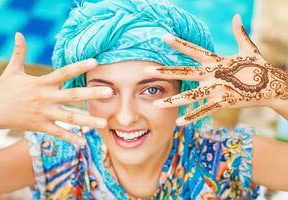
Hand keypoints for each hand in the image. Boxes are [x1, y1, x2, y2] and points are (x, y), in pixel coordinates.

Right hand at [0, 33, 112, 144]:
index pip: (63, 72)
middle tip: (110, 92)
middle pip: (72, 96)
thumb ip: (19, 53)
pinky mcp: (40, 126)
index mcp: (42, 83)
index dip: (78, 67)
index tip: (95, 62)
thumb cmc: (4, 89)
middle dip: (91, 94)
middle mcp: (45, 98)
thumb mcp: (12, 70)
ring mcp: (44, 114)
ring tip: (104, 124)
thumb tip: (18, 34)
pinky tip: (84, 143)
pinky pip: (58, 133)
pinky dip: (70, 138)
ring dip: (87, 121)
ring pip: (69, 118)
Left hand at [145, 15, 287, 125]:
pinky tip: (179, 122)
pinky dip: (192, 116)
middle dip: (165, 71)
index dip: (178, 44)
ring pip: (191, 95)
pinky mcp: (223, 102)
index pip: (193, 50)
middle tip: (146, 70)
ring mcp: (217, 89)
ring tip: (156, 103)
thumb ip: (240, 33)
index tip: (162, 37)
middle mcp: (213, 74)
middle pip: (184, 72)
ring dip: (173, 100)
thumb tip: (237, 16)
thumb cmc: (258, 67)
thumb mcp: (248, 48)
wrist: (272, 85)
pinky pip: (204, 111)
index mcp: (216, 61)